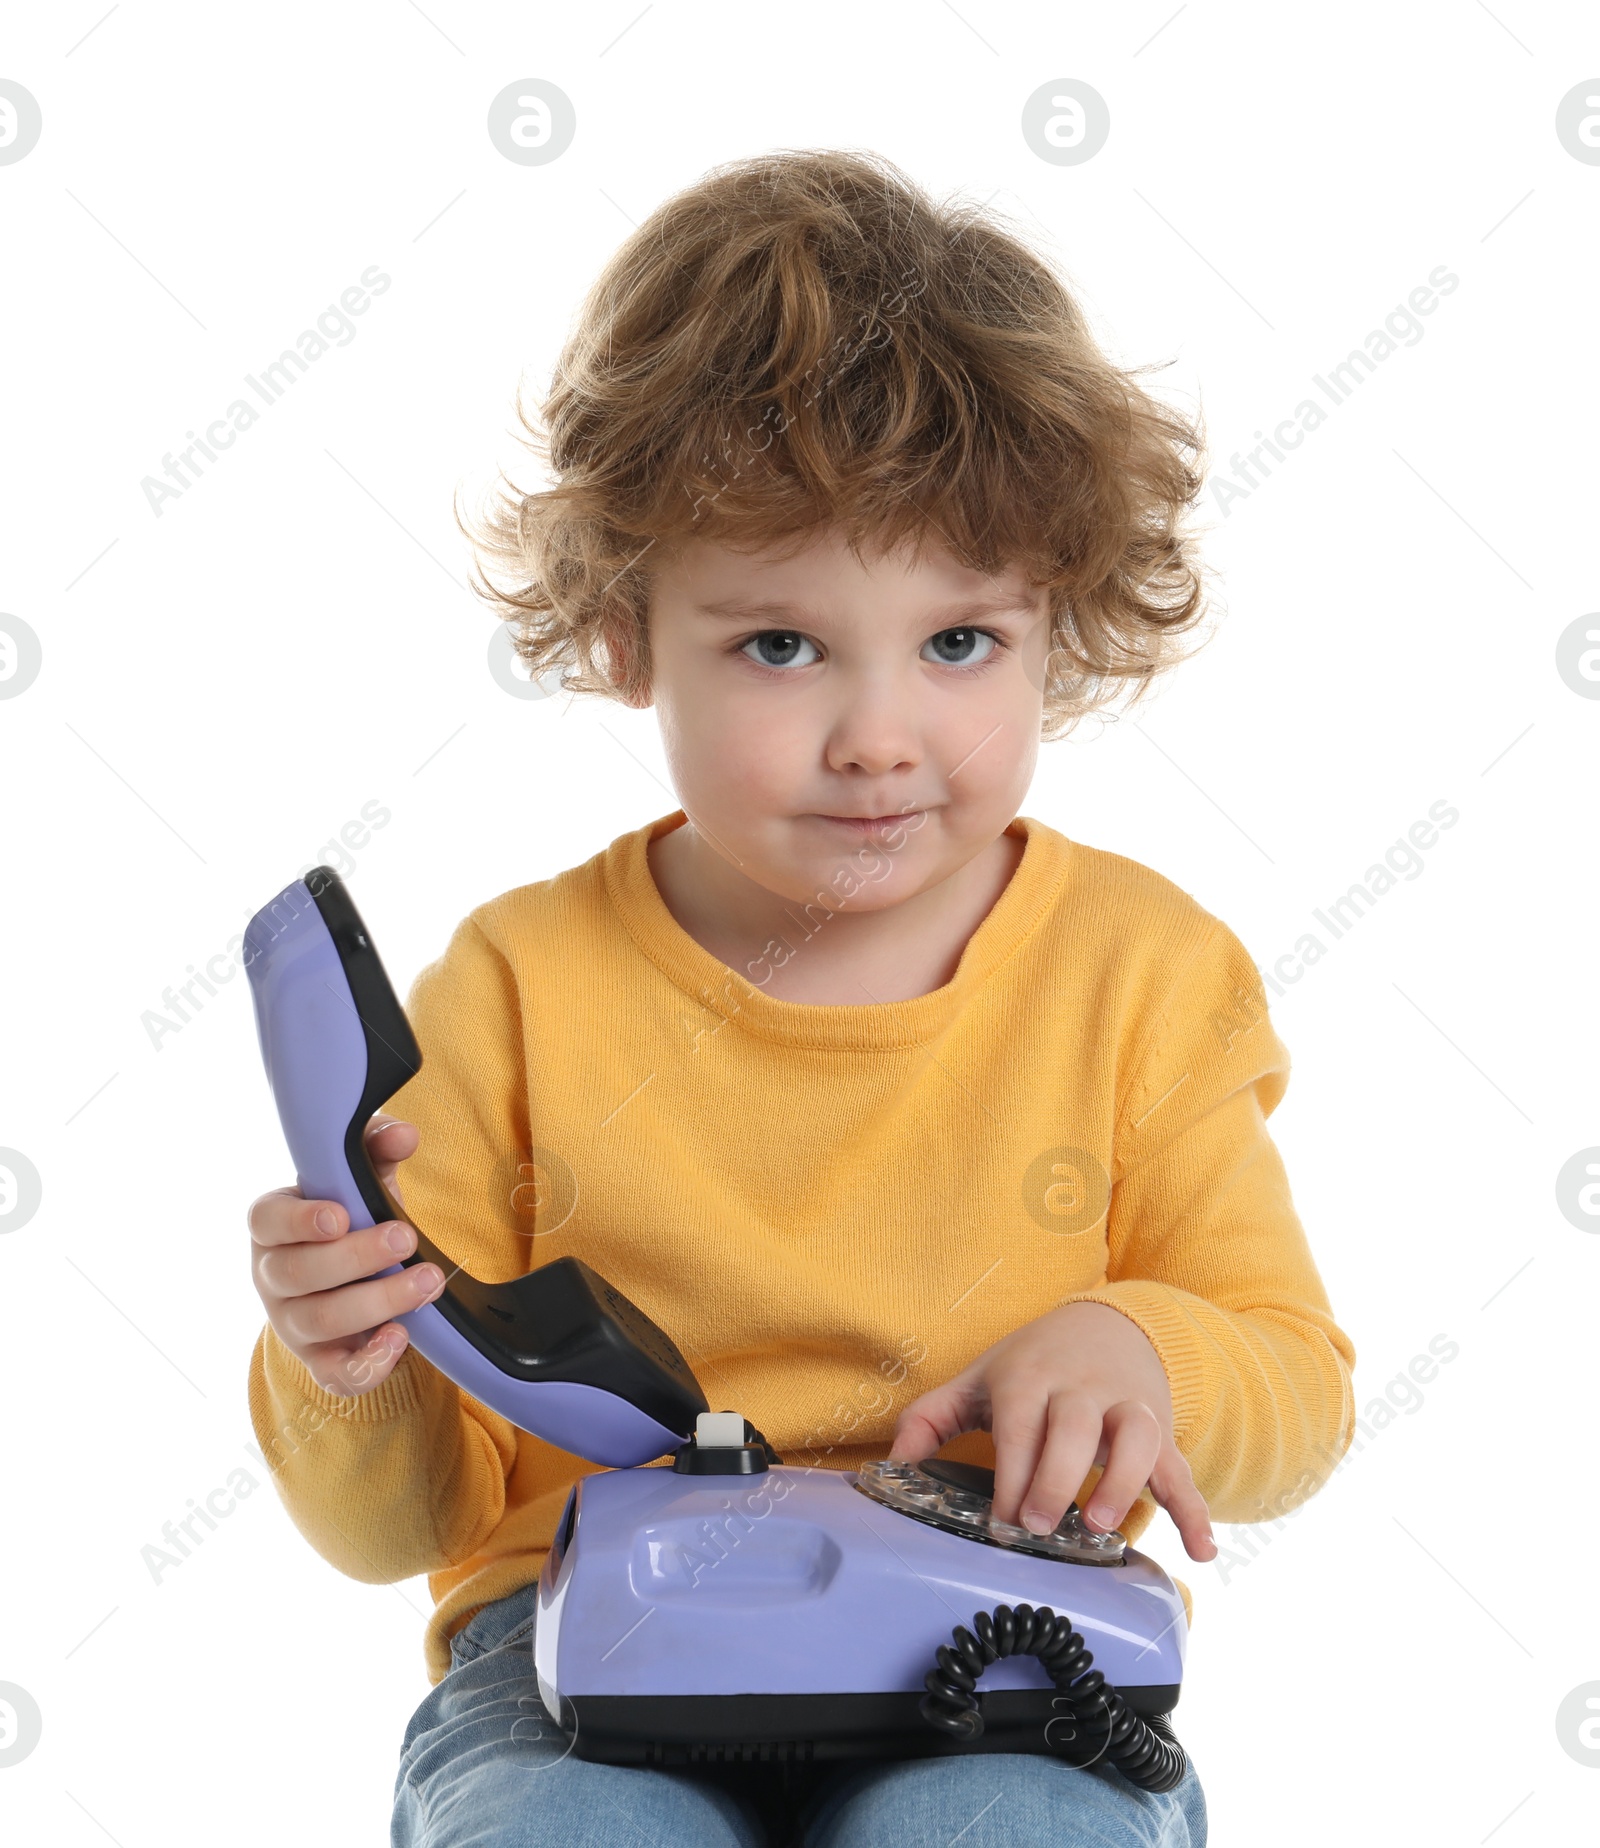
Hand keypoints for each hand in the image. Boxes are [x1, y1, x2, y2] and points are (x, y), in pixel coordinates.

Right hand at [247, 1114, 446, 1395]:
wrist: (349, 1281)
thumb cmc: (350, 1218)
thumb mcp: (360, 1180)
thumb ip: (377, 1150)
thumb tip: (405, 1133)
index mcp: (272, 1226)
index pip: (266, 1221)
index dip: (299, 1220)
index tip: (340, 1215)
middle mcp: (272, 1277)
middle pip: (297, 1274)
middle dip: (356, 1257)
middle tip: (406, 1237)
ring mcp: (292, 1324)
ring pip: (320, 1321)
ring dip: (378, 1301)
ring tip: (428, 1281)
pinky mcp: (321, 1361)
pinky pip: (336, 1375)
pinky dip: (369, 1363)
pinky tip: (401, 1337)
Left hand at [888, 1300, 1216, 1561]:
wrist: (1105, 1325)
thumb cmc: (1032, 1364)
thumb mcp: (978, 1381)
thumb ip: (931, 1420)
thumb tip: (891, 1465)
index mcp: (1031, 1377)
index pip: (1022, 1424)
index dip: (1012, 1473)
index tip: (1000, 1522)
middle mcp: (1082, 1389)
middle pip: (1076, 1427)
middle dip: (1057, 1477)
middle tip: (1038, 1525)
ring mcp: (1127, 1406)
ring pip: (1138, 1436)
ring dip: (1124, 1481)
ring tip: (1101, 1525)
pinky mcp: (1160, 1429)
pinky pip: (1182, 1467)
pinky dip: (1195, 1510)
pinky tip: (1201, 1552)